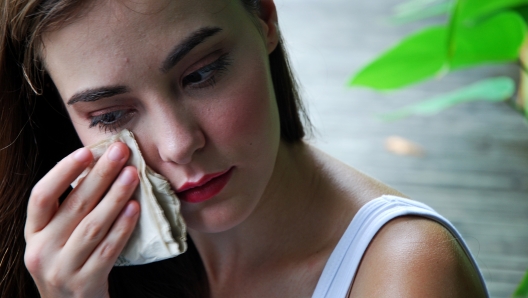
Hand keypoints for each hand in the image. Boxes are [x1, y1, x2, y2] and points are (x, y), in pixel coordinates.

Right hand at [24, 142, 139, 297]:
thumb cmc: (68, 261)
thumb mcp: (57, 236)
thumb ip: (70, 208)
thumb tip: (98, 165)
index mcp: (33, 233)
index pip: (41, 196)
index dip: (63, 172)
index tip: (86, 152)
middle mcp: (42, 250)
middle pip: (74, 206)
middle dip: (100, 175)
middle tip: (121, 152)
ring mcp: (62, 269)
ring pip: (93, 226)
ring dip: (115, 197)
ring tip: (132, 174)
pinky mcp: (86, 283)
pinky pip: (108, 249)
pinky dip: (123, 226)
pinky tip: (135, 207)